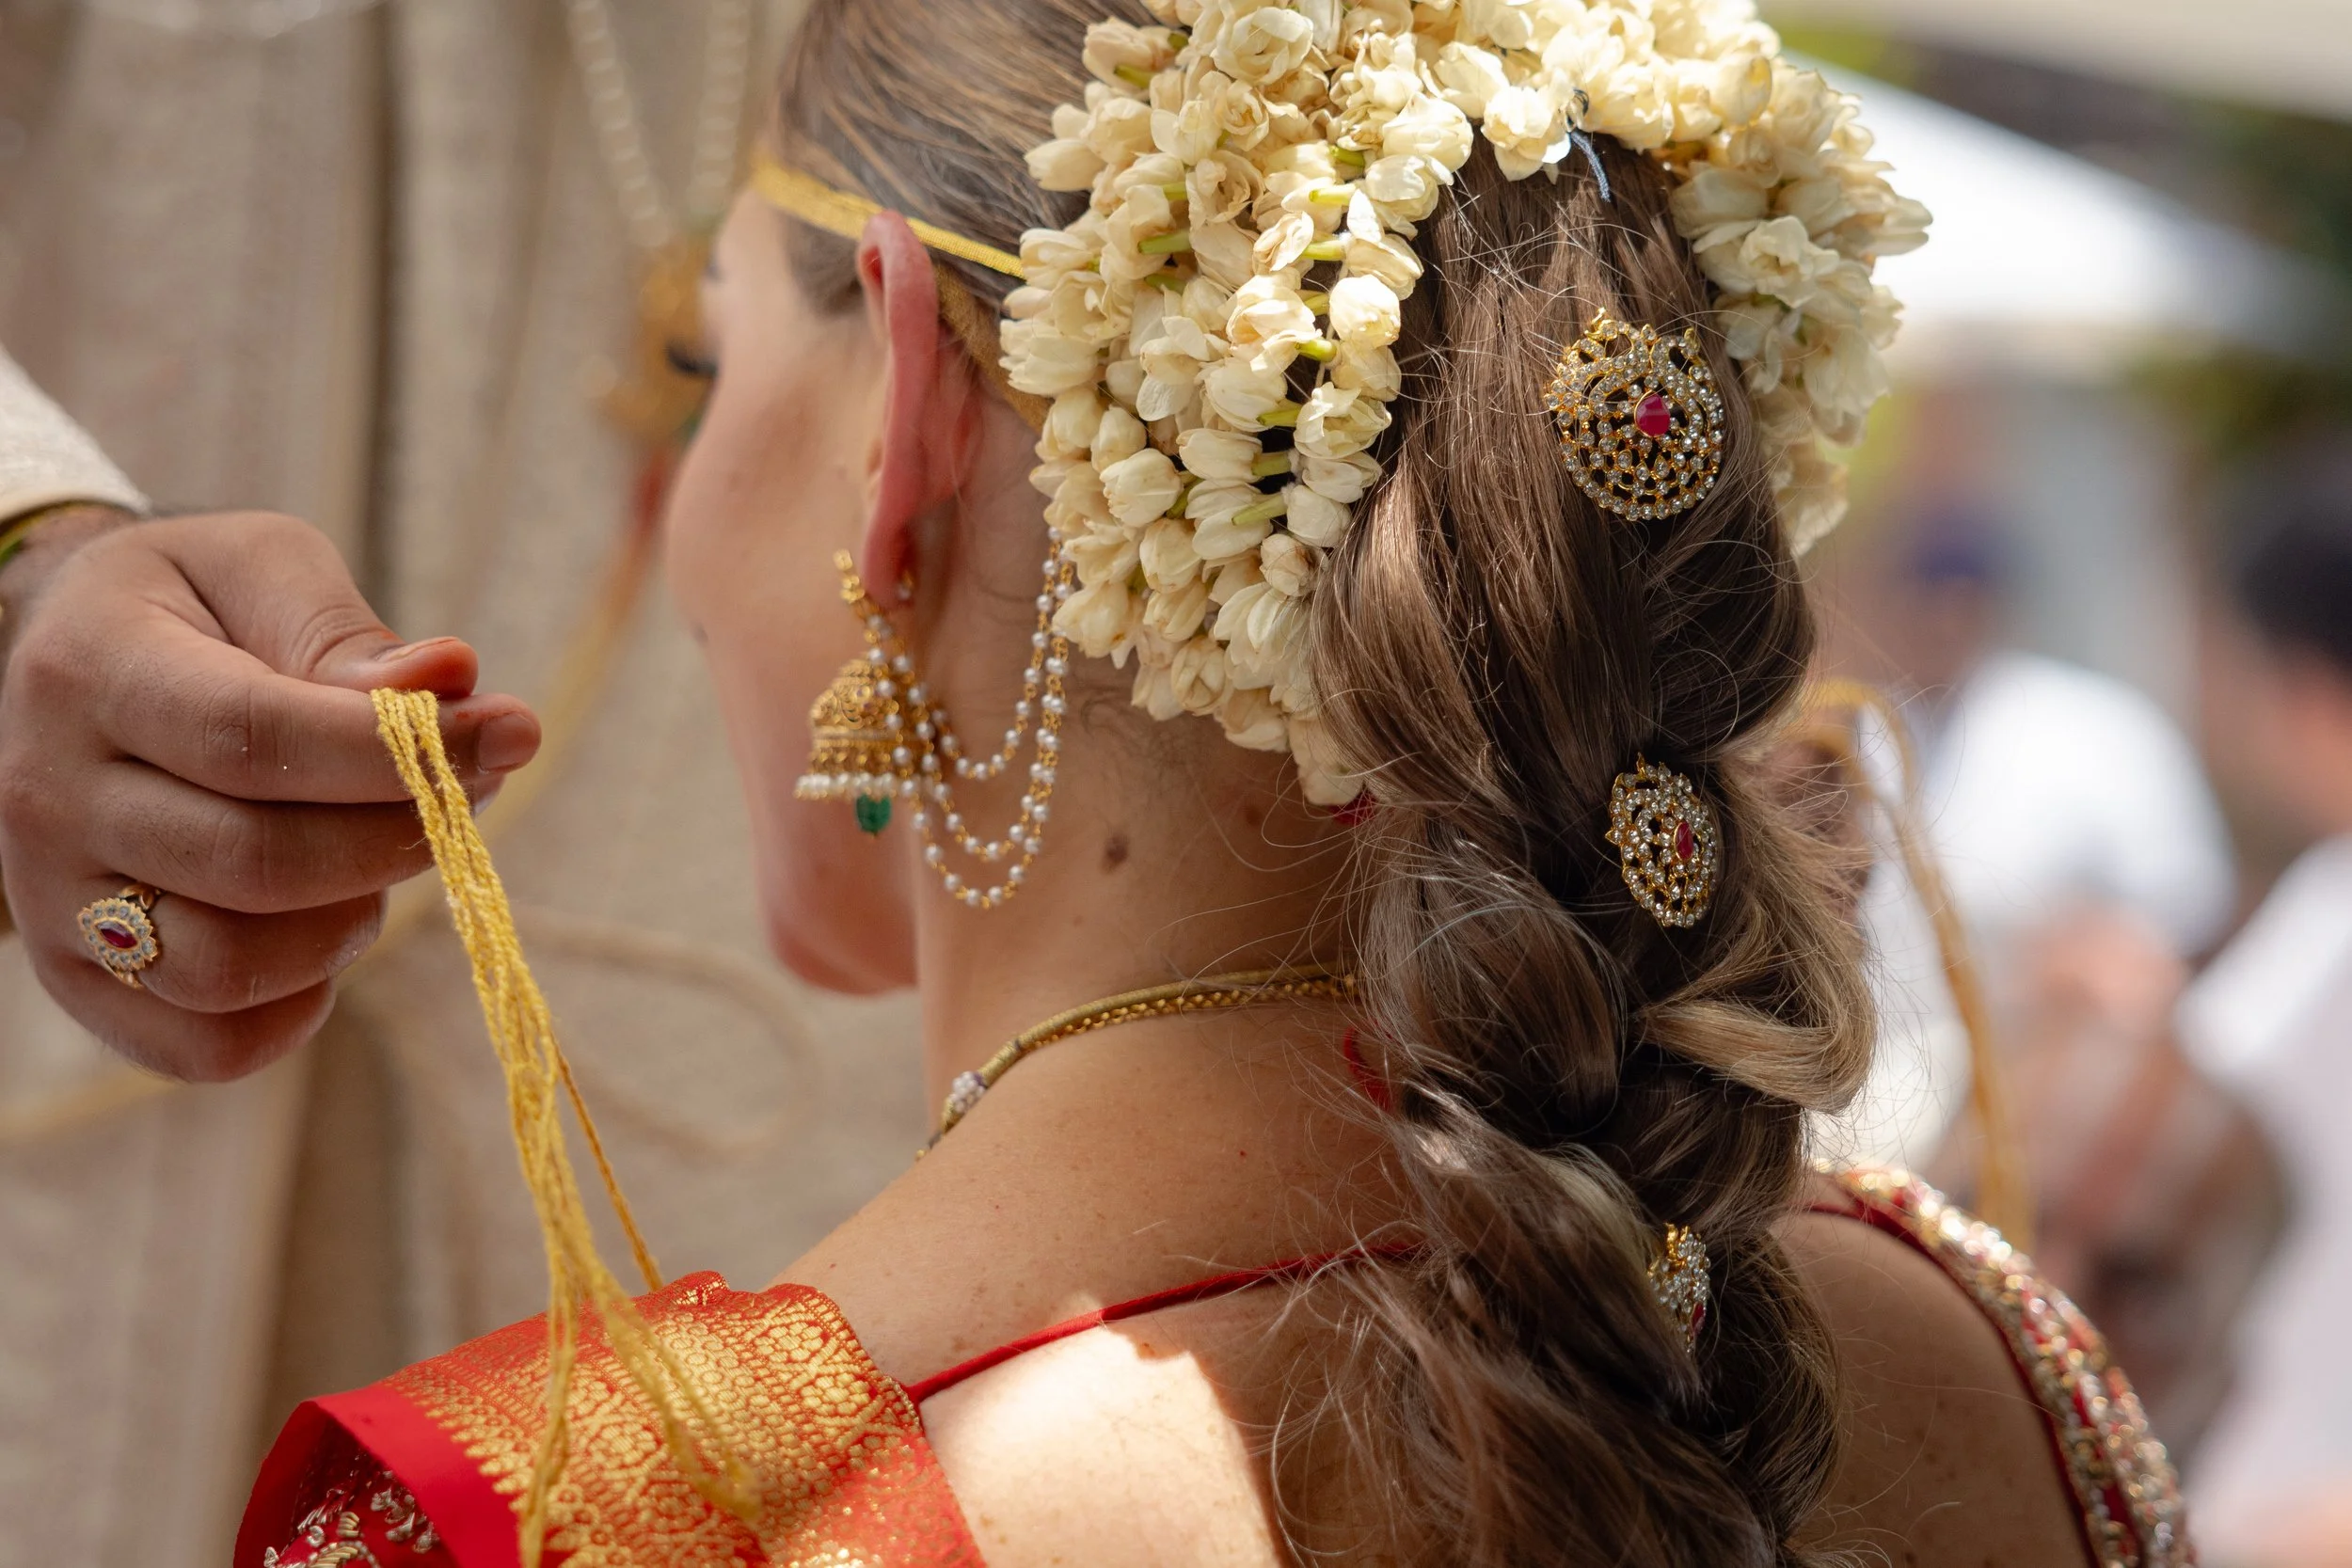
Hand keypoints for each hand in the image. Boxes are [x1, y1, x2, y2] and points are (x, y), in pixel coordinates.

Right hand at [0, 510, 540, 1078]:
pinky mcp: (84, 983)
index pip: (250, 737)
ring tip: (380, 855)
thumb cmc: (196, 607)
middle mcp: (47, 796)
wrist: (71, 661)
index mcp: (89, 671)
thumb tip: (451, 684)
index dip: (396, 752)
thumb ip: (344, 631)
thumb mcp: (260, 567)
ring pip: (228, 968)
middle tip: (460, 794)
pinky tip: (329, 926)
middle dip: (397, 836)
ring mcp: (53, 903)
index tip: (507, 733)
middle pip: (256, 863)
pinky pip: (211, 1045)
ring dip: (350, 923)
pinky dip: (300, 1007)